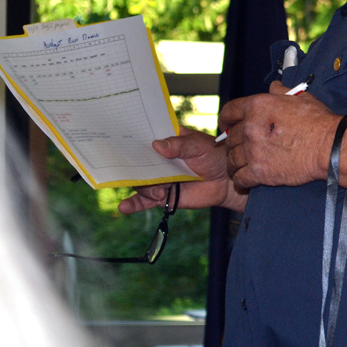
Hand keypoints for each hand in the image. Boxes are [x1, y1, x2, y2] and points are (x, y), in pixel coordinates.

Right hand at [118, 126, 245, 213]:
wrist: (226, 181)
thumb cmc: (215, 156)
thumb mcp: (200, 146)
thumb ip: (180, 146)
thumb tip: (156, 145)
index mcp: (167, 141)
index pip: (144, 138)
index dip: (131, 139)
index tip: (119, 141)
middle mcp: (158, 160)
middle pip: (137, 163)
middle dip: (134, 168)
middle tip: (140, 174)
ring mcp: (159, 178)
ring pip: (140, 183)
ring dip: (145, 188)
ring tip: (161, 192)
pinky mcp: (163, 195)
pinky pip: (145, 201)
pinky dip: (134, 205)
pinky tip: (124, 207)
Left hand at [221, 80, 339, 188]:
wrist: (329, 146)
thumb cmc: (317, 122)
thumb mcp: (299, 97)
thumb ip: (281, 91)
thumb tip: (274, 87)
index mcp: (257, 106)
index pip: (229, 111)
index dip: (225, 119)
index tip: (226, 125)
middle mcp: (250, 128)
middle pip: (230, 138)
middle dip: (232, 143)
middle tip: (239, 148)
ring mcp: (253, 151)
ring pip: (232, 160)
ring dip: (234, 163)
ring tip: (240, 166)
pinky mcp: (259, 172)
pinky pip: (240, 178)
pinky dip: (241, 180)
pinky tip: (246, 180)